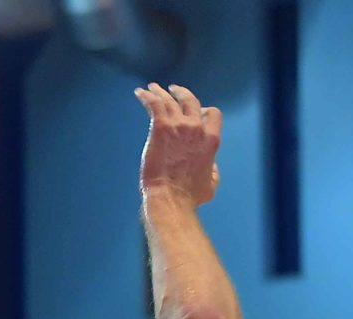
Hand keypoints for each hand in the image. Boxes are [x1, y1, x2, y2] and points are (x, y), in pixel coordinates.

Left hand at [134, 83, 220, 204]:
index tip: (196, 112)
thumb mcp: (211, 183)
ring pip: (170, 100)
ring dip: (161, 92)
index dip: (204, 111)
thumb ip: (213, 170)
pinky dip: (147, 96)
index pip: (212, 114)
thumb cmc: (189, 196)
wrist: (170, 197)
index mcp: (211, 140)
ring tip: (153, 88)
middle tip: (173, 90)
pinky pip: (154, 105)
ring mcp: (178, 126)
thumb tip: (212, 168)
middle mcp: (197, 128)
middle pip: (191, 101)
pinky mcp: (160, 128)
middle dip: (182, 94)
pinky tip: (139, 93)